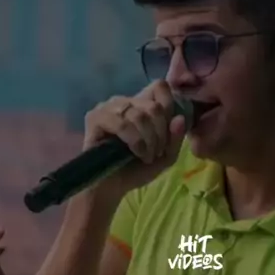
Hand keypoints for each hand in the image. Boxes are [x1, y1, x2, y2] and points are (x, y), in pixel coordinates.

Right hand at [83, 80, 185, 197]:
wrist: (111, 187)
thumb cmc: (136, 170)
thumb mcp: (165, 156)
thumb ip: (176, 138)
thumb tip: (179, 118)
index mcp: (141, 105)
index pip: (160, 87)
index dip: (170, 106)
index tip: (170, 132)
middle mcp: (125, 101)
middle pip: (154, 105)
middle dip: (161, 133)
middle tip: (156, 152)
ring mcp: (108, 107)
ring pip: (140, 114)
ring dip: (149, 139)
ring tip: (146, 155)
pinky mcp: (95, 117)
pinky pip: (122, 123)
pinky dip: (135, 140)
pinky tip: (136, 153)